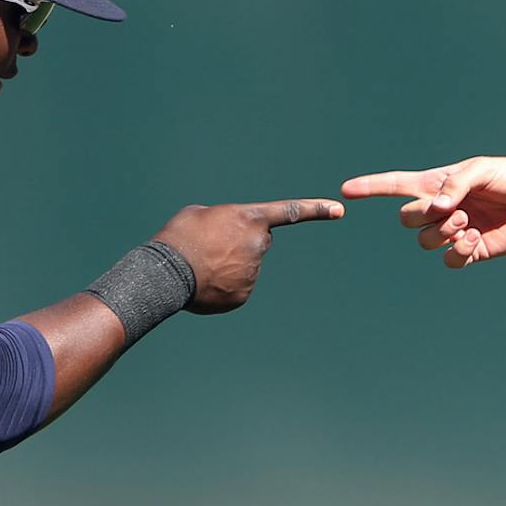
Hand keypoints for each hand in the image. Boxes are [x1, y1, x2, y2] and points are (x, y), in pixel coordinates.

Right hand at [153, 198, 342, 313]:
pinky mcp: (244, 295)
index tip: (339, 210)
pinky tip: (204, 282)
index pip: (290, 212)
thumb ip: (225, 222)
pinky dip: (223, 285)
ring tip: (202, 265)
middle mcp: (258, 244)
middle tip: (211, 245)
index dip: (316, 210)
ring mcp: (253, 272)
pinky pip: (237, 287)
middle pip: (259, 241)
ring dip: (228, 265)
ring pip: (245, 266)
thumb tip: (227, 238)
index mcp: (250, 218)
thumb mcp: (201, 215)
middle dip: (241, 243)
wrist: (166, 273)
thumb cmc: (179, 237)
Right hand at [341, 157, 505, 267]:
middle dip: (422, 216)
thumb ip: (456, 183)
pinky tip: (475, 239)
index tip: (346, 190)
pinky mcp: (472, 251)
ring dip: (443, 233)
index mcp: (438, 184)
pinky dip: (457, 252)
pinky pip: (449, 260)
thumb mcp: (482, 169)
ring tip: (468, 222)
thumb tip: (437, 208)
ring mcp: (455, 231)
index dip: (371, 188)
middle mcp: (442, 209)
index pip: (397, 185)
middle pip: (406, 219)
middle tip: (455, 209)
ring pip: (424, 241)